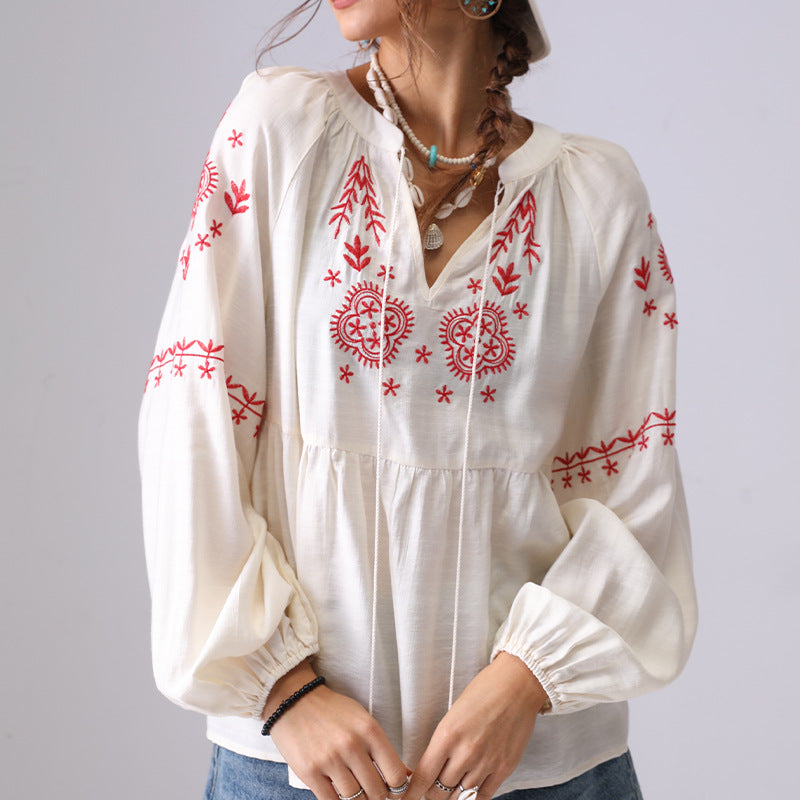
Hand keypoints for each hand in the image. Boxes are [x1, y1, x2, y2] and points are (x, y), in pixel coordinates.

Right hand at [264, 662, 409, 799]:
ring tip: (357, 792)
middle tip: (374, 793)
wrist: (294, 701)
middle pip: (377, 791)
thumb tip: (405, 775)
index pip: (395, 774)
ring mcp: (330, 759)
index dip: (399, 789)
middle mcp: (351, 745)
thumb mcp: (363, 720)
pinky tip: (339, 793)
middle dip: (378, 796)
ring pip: (355, 799)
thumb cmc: (332, 711)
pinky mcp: (310, 772)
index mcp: (369, 730)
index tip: (394, 791)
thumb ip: (382, 747)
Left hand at [404, 653, 547, 799]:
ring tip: (452, 785)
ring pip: (460, 796)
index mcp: (447, 735)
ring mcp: (486, 763)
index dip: (413, 792)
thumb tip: (432, 767)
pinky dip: (474, 795)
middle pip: (439, 791)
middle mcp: (465, 753)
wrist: (517, 685)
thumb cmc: (484, 692)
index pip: (423, 776)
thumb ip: (443, 743)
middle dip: (432, 792)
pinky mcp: (504, 768)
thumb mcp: (453, 714)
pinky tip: (470, 787)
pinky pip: (484, 795)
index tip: (408, 797)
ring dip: (453, 794)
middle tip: (432, 788)